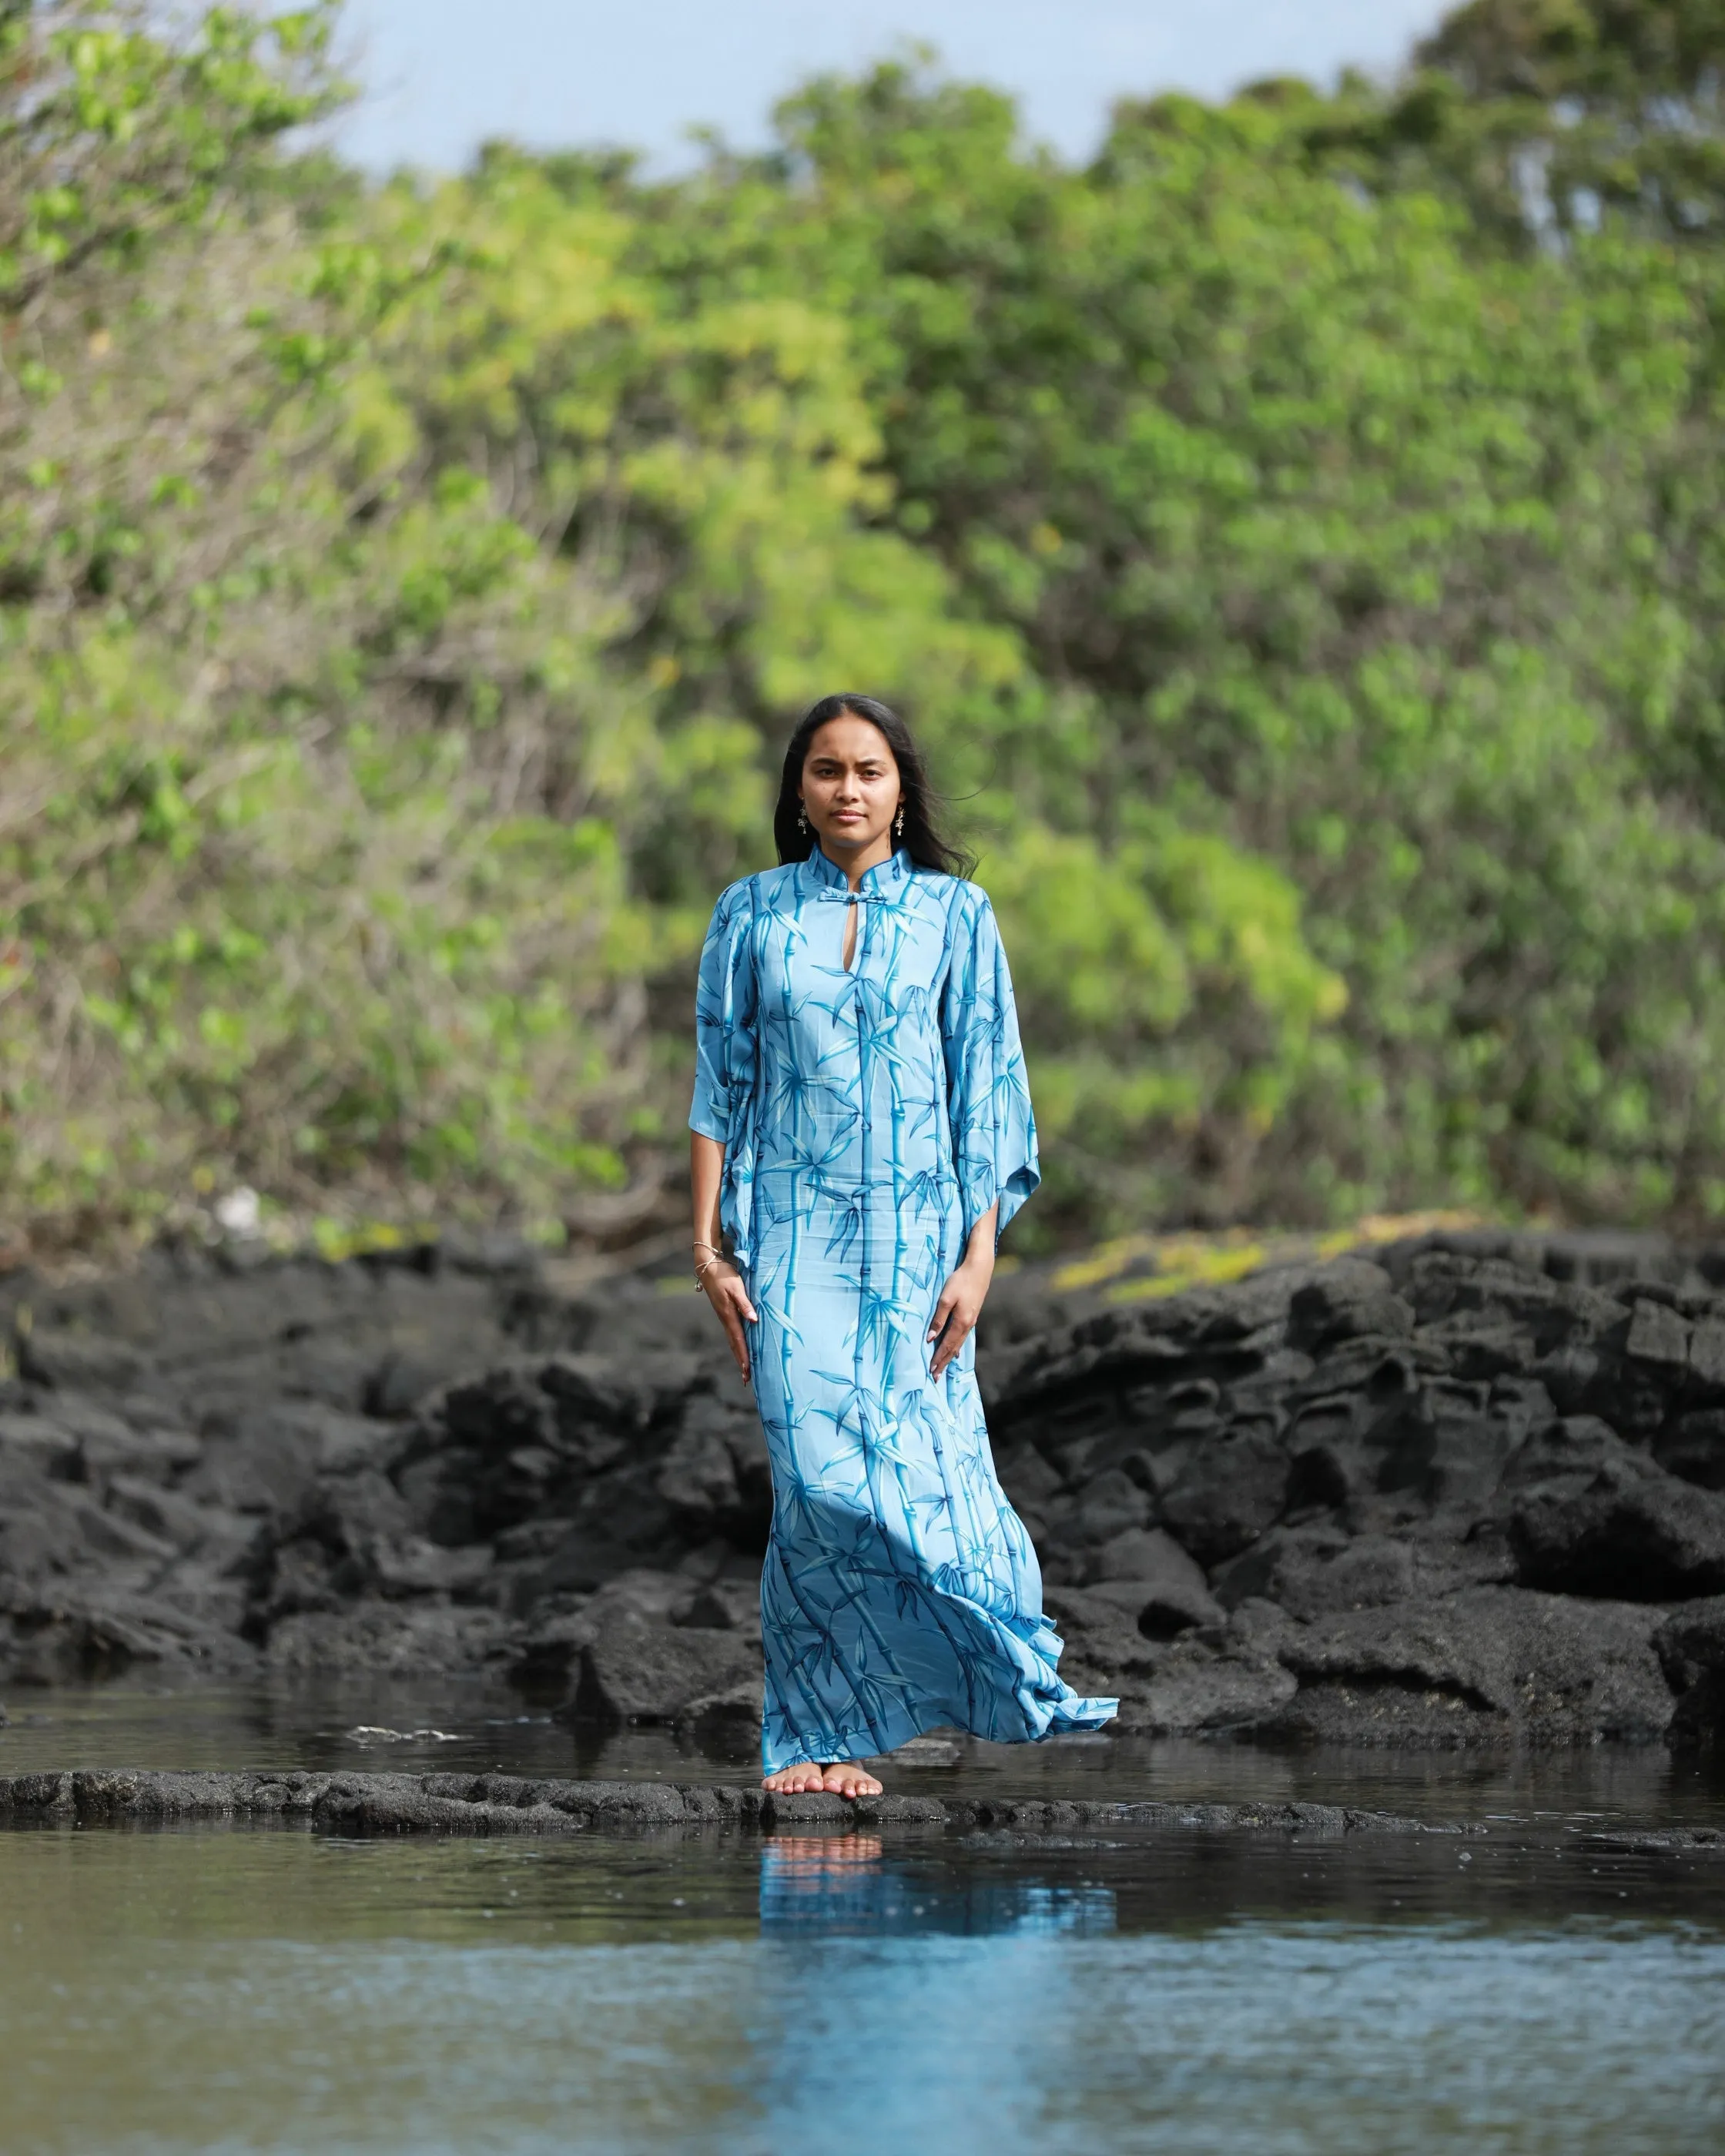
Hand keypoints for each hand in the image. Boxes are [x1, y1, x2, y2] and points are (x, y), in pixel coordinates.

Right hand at [701, 1259, 757, 1384]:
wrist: (708, 1268)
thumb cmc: (724, 1276)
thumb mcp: (737, 1287)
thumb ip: (745, 1304)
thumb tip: (753, 1320)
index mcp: (729, 1315)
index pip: (738, 1340)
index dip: (744, 1355)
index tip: (748, 1370)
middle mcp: (725, 1320)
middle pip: (734, 1345)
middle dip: (741, 1362)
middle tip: (747, 1379)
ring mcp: (724, 1318)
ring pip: (732, 1341)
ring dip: (739, 1355)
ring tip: (745, 1370)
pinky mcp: (725, 1314)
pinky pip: (732, 1334)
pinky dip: (737, 1345)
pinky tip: (741, 1349)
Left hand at [927, 1255, 991, 1379]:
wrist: (980, 1268)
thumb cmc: (960, 1281)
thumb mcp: (946, 1298)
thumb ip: (938, 1319)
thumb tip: (930, 1338)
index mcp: (961, 1322)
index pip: (947, 1346)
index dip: (938, 1358)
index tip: (931, 1371)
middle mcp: (967, 1325)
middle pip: (954, 1349)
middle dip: (944, 1363)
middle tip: (936, 1377)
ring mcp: (971, 1321)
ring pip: (959, 1343)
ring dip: (950, 1356)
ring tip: (943, 1367)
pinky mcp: (972, 1315)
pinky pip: (963, 1336)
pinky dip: (957, 1346)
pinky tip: (957, 1351)